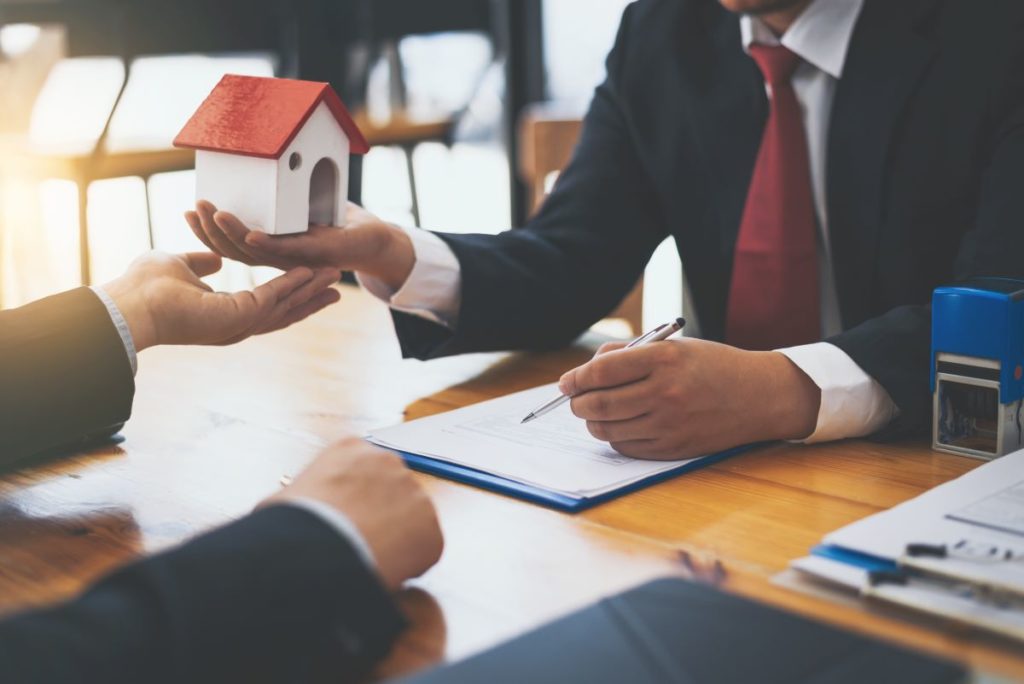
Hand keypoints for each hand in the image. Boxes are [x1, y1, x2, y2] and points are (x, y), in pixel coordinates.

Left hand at [102, 251, 340, 350]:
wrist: (130, 305)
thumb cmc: (145, 287)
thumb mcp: (180, 265)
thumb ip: (201, 263)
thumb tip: (214, 259)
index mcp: (223, 316)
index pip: (264, 306)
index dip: (288, 294)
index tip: (309, 280)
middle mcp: (235, 325)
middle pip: (284, 311)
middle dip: (311, 297)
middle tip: (337, 284)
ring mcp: (238, 324)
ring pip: (285, 305)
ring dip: (310, 289)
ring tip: (335, 275)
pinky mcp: (238, 316)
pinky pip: (274, 296)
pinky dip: (293, 282)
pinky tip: (310, 271)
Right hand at [185, 200, 415, 291]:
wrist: (377, 240)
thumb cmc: (340, 222)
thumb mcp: (305, 200)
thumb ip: (281, 191)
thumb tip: (256, 161)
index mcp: (272, 248)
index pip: (231, 243)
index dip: (207, 231)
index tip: (187, 210)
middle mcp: (280, 258)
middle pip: (234, 250)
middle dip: (209, 232)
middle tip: (192, 209)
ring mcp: (296, 260)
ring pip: (255, 253)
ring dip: (232, 234)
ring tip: (213, 214)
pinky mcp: (317, 256)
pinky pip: (289, 253)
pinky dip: (270, 245)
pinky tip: (252, 236)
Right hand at [264, 437, 443, 590]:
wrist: (320, 548)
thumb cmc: (294, 524)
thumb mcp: (282, 501)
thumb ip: (298, 498)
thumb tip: (289, 515)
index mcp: (351, 449)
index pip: (361, 470)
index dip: (353, 499)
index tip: (344, 518)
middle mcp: (389, 462)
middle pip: (389, 491)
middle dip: (379, 515)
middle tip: (359, 541)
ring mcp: (415, 493)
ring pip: (409, 519)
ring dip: (395, 538)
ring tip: (369, 560)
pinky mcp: (431, 528)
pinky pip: (423, 548)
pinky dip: (409, 563)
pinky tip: (385, 572)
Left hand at [559, 339, 820, 459]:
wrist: (759, 396)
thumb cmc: (713, 366)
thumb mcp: (674, 346)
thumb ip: (629, 354)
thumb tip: (586, 370)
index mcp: (664, 358)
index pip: (602, 371)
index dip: (576, 378)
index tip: (567, 382)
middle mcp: (665, 392)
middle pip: (598, 403)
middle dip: (577, 402)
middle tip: (575, 399)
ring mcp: (669, 424)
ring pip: (607, 429)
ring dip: (592, 421)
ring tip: (596, 412)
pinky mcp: (672, 448)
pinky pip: (626, 447)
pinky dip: (614, 437)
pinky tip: (621, 425)